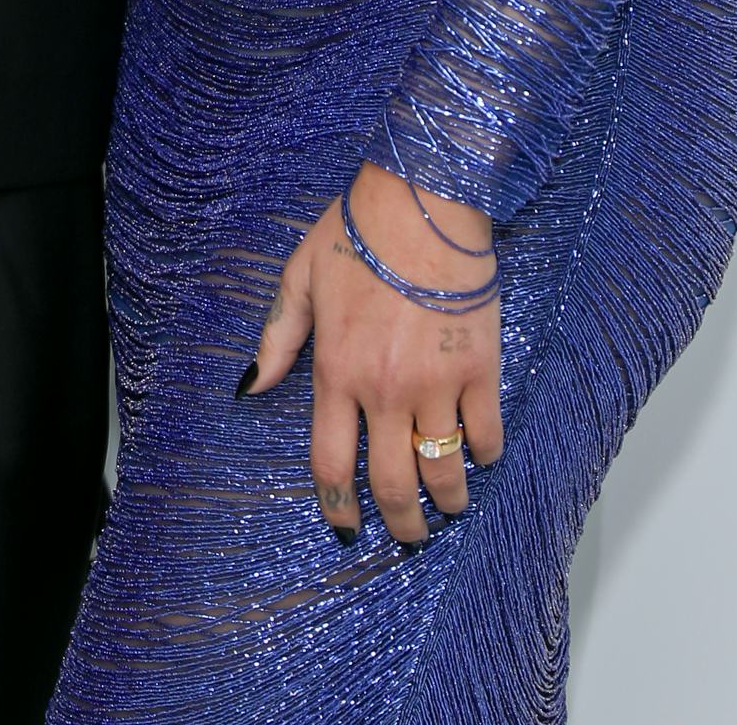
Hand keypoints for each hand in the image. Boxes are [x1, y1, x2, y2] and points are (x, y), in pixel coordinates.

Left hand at [243, 163, 500, 543]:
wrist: (421, 202)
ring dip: (447, 500)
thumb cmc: (356, 234)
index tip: (346, 526)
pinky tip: (480, 457)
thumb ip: (277, 336)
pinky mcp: (479, 368)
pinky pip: (486, 431)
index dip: (338, 506)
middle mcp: (385, 389)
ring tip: (447, 508)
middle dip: (401, 522)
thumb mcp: (300, 278)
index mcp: (337, 371)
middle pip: (392, 483)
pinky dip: (484, 454)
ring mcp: (436, 383)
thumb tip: (251, 385)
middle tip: (409, 535)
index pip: (332, 463)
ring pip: (443, 468)